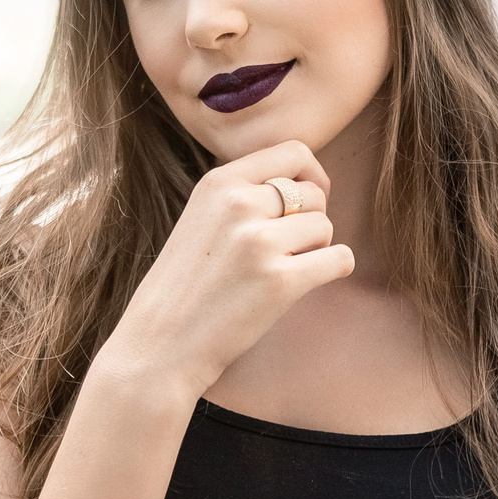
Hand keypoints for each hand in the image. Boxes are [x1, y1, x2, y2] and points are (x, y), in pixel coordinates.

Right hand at [98, 140, 354, 397]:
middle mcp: (238, 204)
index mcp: (218, 183)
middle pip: (314, 193)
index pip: (293, 152)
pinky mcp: (280, 281)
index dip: (311, 176)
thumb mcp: (200, 220)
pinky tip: (307, 284)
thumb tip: (306, 184)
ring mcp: (259, 242)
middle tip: (287, 250)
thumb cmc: (182, 289)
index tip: (306, 202)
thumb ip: (242, 196)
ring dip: (317, 249)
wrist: (158, 346)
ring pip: (326, 226)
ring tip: (284, 270)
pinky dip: (334, 270)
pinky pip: (339, 259)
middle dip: (311, 220)